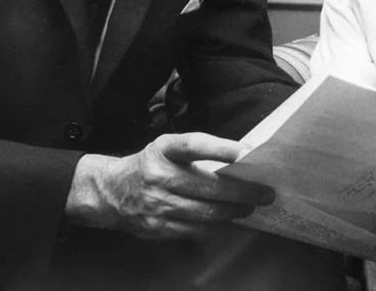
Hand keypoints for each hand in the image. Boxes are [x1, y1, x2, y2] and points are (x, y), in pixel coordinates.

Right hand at [65, 132, 273, 239]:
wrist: (111, 192)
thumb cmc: (151, 165)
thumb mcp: (168, 148)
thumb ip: (199, 151)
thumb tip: (241, 159)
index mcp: (163, 149)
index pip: (194, 145)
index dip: (221, 148)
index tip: (248, 153)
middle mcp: (158, 175)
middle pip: (208, 186)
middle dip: (242, 192)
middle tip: (264, 193)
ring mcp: (157, 204)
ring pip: (206, 212)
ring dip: (233, 211)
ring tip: (249, 207)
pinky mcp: (157, 227)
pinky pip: (195, 229)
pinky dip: (216, 225)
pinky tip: (227, 220)